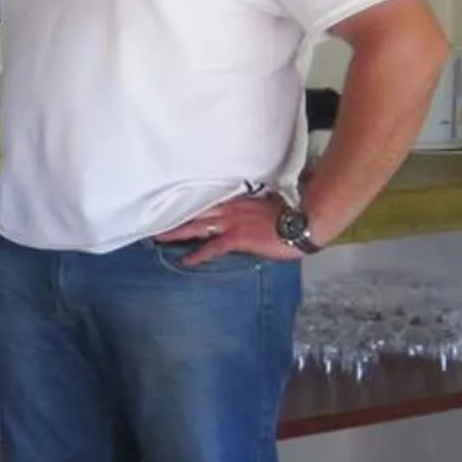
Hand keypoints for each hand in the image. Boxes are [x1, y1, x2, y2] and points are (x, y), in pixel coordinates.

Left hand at [153, 193, 301, 264]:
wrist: (306, 219)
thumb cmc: (295, 212)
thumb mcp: (271, 205)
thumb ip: (255, 208)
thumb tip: (252, 213)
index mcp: (239, 201)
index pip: (209, 202)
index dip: (191, 205)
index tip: (174, 204)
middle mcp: (231, 209)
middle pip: (196, 211)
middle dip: (175, 216)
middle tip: (155, 219)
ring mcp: (233, 223)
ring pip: (197, 226)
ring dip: (177, 232)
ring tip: (159, 237)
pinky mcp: (238, 238)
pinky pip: (212, 247)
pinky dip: (198, 254)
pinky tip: (186, 260)